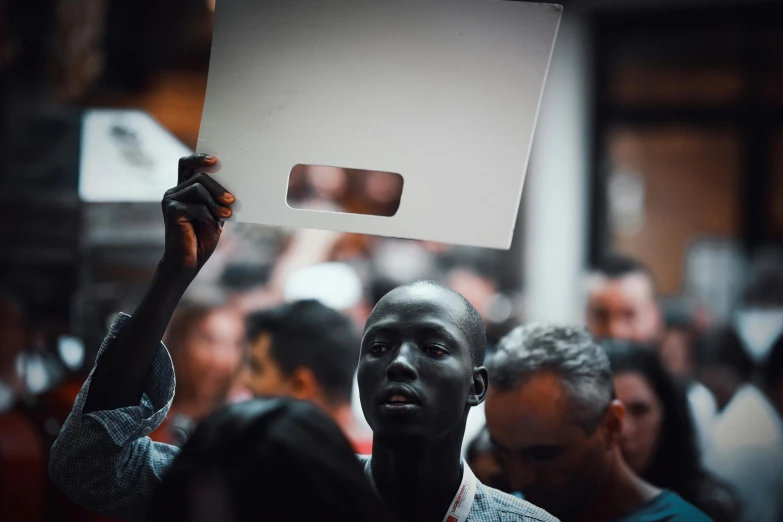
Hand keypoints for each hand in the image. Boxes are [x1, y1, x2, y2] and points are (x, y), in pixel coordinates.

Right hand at [160, 154, 234, 277]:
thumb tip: (234, 185)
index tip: (216, 160)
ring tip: (226, 215)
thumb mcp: (215, 215)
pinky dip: (209, 216)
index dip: (199, 159)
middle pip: (199, 176)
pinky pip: (196, 206)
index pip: (186, 164)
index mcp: (184, 190)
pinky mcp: (172, 211)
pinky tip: (214, 226)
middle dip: (219, 188)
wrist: (189, 262)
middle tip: (232, 200)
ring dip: (216, 202)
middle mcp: (174, 192)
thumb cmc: (202, 238)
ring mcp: (171, 200)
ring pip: (198, 188)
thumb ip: (218, 199)